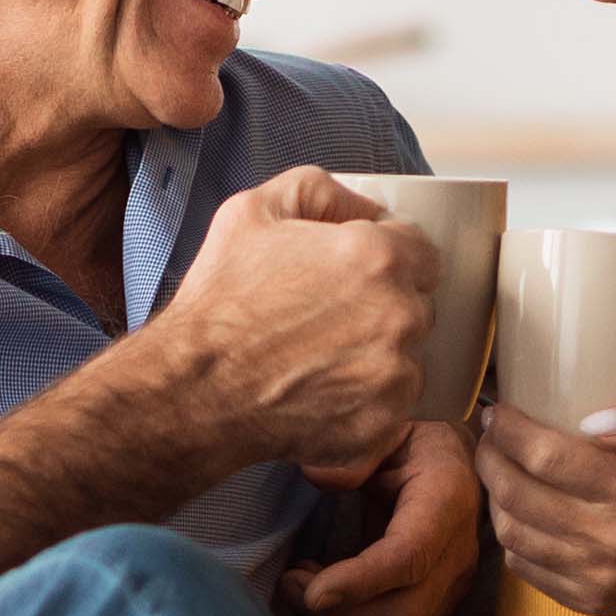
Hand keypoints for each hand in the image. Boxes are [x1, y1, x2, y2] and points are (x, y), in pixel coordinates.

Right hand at [122, 166, 429, 478]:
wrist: (193, 389)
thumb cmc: (220, 304)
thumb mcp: (253, 211)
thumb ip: (319, 191)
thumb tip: (363, 208)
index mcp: (378, 258)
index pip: (422, 252)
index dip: (387, 261)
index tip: (355, 277)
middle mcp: (399, 315)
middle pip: (417, 306)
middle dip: (382, 309)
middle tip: (328, 321)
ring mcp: (395, 375)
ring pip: (407, 358)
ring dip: (378, 358)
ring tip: (321, 361)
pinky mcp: (383, 424)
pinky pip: (395, 409)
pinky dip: (367, 404)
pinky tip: (323, 395)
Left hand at [288, 415, 482, 615]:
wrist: (453, 462)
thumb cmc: (409, 442)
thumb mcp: (385, 429)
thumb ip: (355, 452)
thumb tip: (317, 476)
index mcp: (446, 499)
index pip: (409, 556)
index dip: (360, 582)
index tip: (311, 592)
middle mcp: (456, 554)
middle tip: (289, 584)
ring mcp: (450, 588)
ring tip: (300, 590)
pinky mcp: (435, 608)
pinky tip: (321, 600)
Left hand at [481, 348, 615, 615]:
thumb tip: (593, 418)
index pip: (546, 456)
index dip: (510, 429)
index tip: (500, 411)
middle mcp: (610, 539)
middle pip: (517, 494)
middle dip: (490, 457)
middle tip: (489, 434)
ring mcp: (596, 576)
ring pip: (512, 534)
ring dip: (494, 496)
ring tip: (498, 468)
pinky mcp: (590, 601)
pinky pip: (526, 568)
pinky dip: (511, 537)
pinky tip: (517, 510)